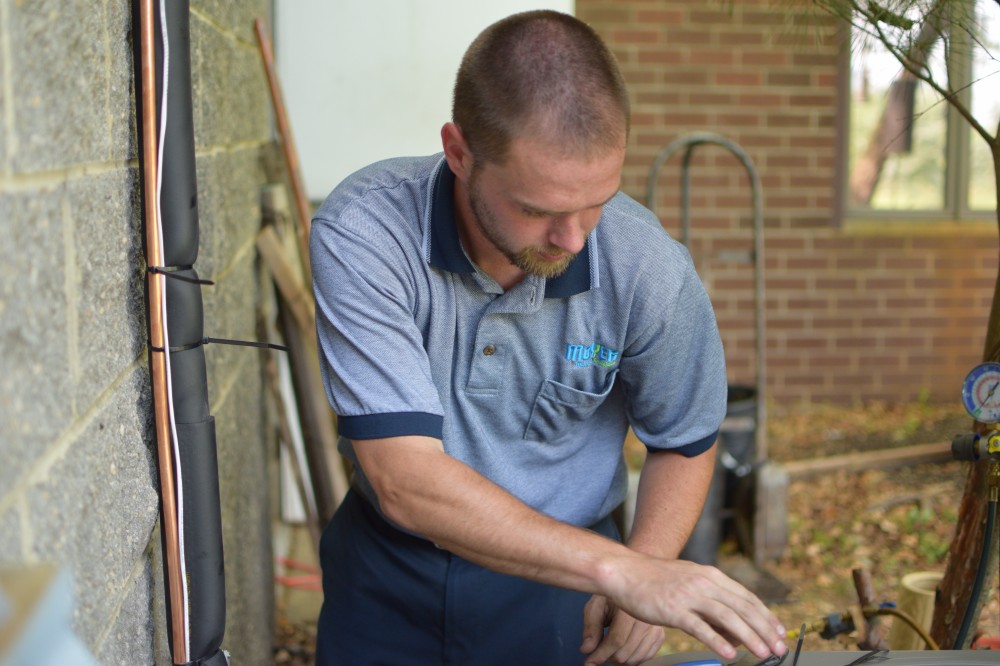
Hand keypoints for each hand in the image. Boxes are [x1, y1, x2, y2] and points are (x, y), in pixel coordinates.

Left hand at [581, 595, 664, 664]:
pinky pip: (645, 658)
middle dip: (607, 658)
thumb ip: (591, 628)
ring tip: (609, 650)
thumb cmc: (609, 599)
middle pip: (625, 653)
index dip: (601, 654)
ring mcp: (656, 627)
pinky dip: (631, 659)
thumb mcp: (595, 607)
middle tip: (598, 652)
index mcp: (630, 606)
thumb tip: (587, 650)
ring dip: (619, 660)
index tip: (589, 662)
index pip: (616, 639)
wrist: (629, 590)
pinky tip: (622, 650)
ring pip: (635, 659)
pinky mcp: (660, 635)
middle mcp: (647, 617)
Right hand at [604, 556, 786, 660]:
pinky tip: (729, 654)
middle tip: (779, 648)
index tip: (779, 632)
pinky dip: (717, 641)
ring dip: (749, 637)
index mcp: (710, 575)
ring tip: (763, 653)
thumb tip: (736, 632)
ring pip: (727, 618)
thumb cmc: (656, 580)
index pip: (746, 597)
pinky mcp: (673, 609)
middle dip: (765, 629)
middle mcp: (704, 583)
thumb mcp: (690, 583)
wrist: (626, 572)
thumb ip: (713, 603)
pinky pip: (700, 627)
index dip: (766, 616)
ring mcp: (689, 595)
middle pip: (742, 608)